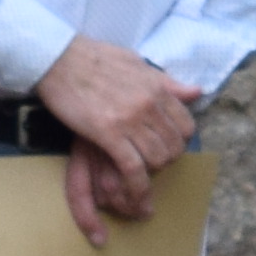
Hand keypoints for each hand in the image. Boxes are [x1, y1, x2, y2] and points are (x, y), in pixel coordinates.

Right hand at [32, 35, 203, 251]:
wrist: (58, 59)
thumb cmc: (93, 58)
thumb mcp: (136, 63)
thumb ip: (166, 82)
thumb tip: (196, 91)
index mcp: (157, 88)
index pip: (186, 124)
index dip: (179, 140)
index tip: (167, 145)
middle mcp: (149, 105)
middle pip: (174, 145)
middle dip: (167, 159)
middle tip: (152, 163)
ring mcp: (130, 120)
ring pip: (157, 158)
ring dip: (152, 172)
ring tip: (142, 175)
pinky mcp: (108, 134)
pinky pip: (133, 168)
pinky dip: (138, 187)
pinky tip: (137, 197)